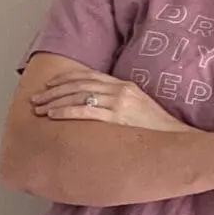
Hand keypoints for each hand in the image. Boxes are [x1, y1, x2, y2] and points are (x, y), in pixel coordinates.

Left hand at [30, 68, 178, 131]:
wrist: (177, 138)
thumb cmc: (157, 129)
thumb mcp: (140, 107)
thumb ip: (121, 103)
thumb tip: (100, 108)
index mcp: (125, 85)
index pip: (89, 76)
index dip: (67, 79)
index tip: (50, 85)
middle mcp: (120, 90)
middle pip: (79, 85)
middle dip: (54, 91)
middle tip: (35, 98)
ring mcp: (119, 102)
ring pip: (78, 96)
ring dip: (54, 101)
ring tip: (38, 108)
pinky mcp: (118, 117)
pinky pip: (85, 111)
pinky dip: (65, 112)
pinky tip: (52, 116)